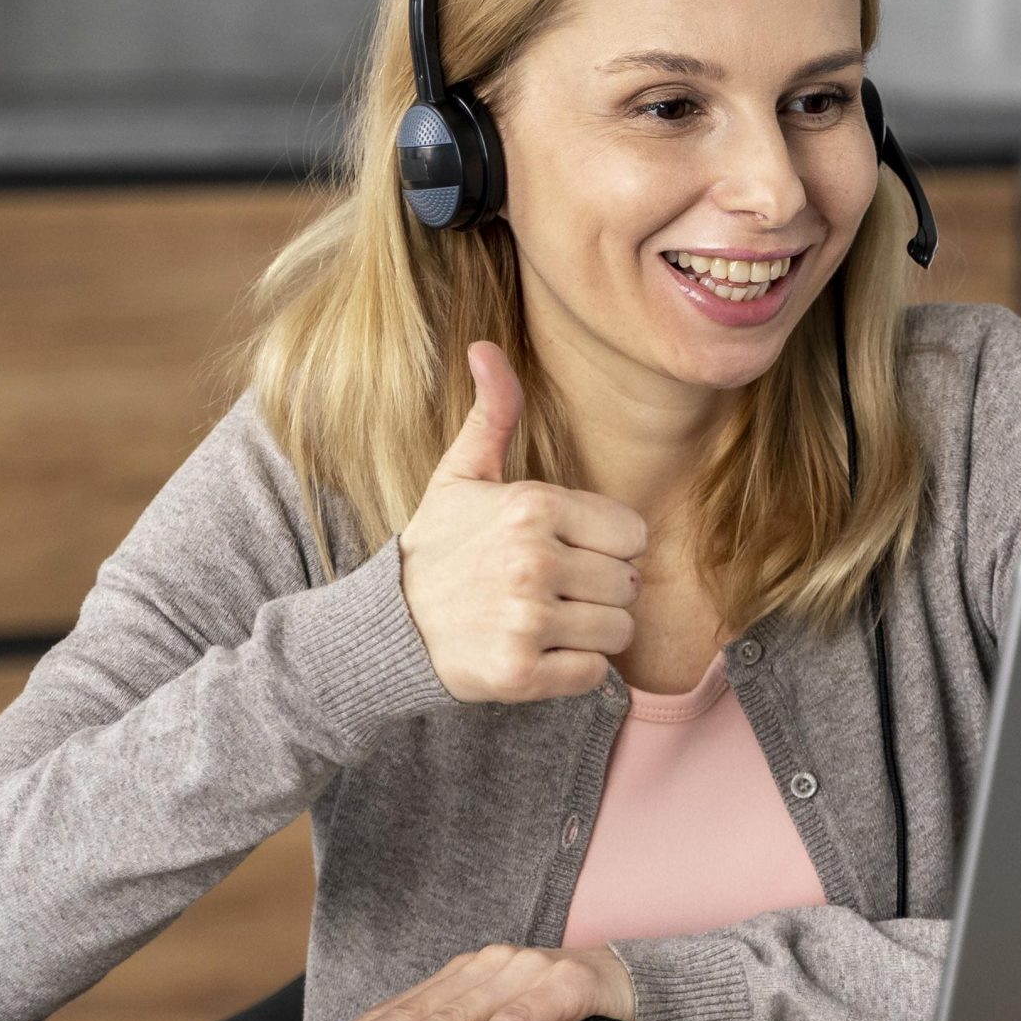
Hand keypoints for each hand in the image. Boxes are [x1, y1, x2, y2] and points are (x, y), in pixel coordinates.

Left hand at [296, 943, 636, 1020]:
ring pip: (460, 1013)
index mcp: (471, 971)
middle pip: (422, 1009)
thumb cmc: (563, 1002)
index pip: (406, 1004)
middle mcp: (492, 964)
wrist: (636, 978)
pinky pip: (518, 1019)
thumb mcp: (501, 1015)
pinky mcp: (564, 984)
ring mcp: (526, 970)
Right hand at [397, 340, 648, 701]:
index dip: (607, 545)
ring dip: (591, 631)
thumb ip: (492, 415)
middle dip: (602, 590)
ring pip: (619, 629)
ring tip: (547, 620)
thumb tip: (485, 347)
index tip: (569, 550)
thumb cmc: (438, 548)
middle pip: (630, 583)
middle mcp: (533, 560)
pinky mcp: (521, 673)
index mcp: (532, 506)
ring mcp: (527, 619)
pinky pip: (595, 673)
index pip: (633, 533)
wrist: (387, 626)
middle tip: (554, 590)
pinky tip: (538, 652)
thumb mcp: (461, 476)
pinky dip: (574, 670)